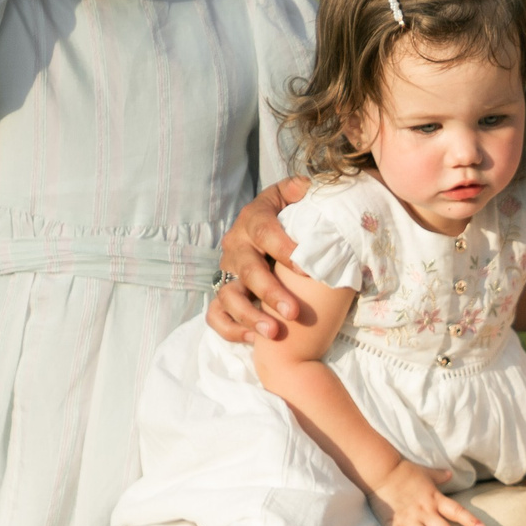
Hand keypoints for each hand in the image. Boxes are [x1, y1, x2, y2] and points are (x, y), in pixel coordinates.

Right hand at [209, 177, 311, 342]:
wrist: (262, 231)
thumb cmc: (285, 216)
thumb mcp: (290, 196)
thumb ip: (299, 189)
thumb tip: (309, 185)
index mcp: (253, 220)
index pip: (265, 231)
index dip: (284, 249)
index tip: (307, 269)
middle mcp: (236, 246)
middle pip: (247, 270)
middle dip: (270, 292)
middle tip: (293, 313)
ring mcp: (226, 272)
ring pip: (228, 296)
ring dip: (249, 316)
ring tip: (273, 334)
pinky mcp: (222, 294)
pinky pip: (216, 316)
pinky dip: (231, 329)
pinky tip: (254, 339)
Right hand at [372, 462, 485, 525]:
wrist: (383, 470)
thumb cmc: (406, 471)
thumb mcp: (427, 473)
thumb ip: (440, 476)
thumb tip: (450, 474)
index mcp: (435, 499)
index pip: (457, 511)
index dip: (470, 520)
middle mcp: (425, 511)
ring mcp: (410, 518)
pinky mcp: (395, 522)